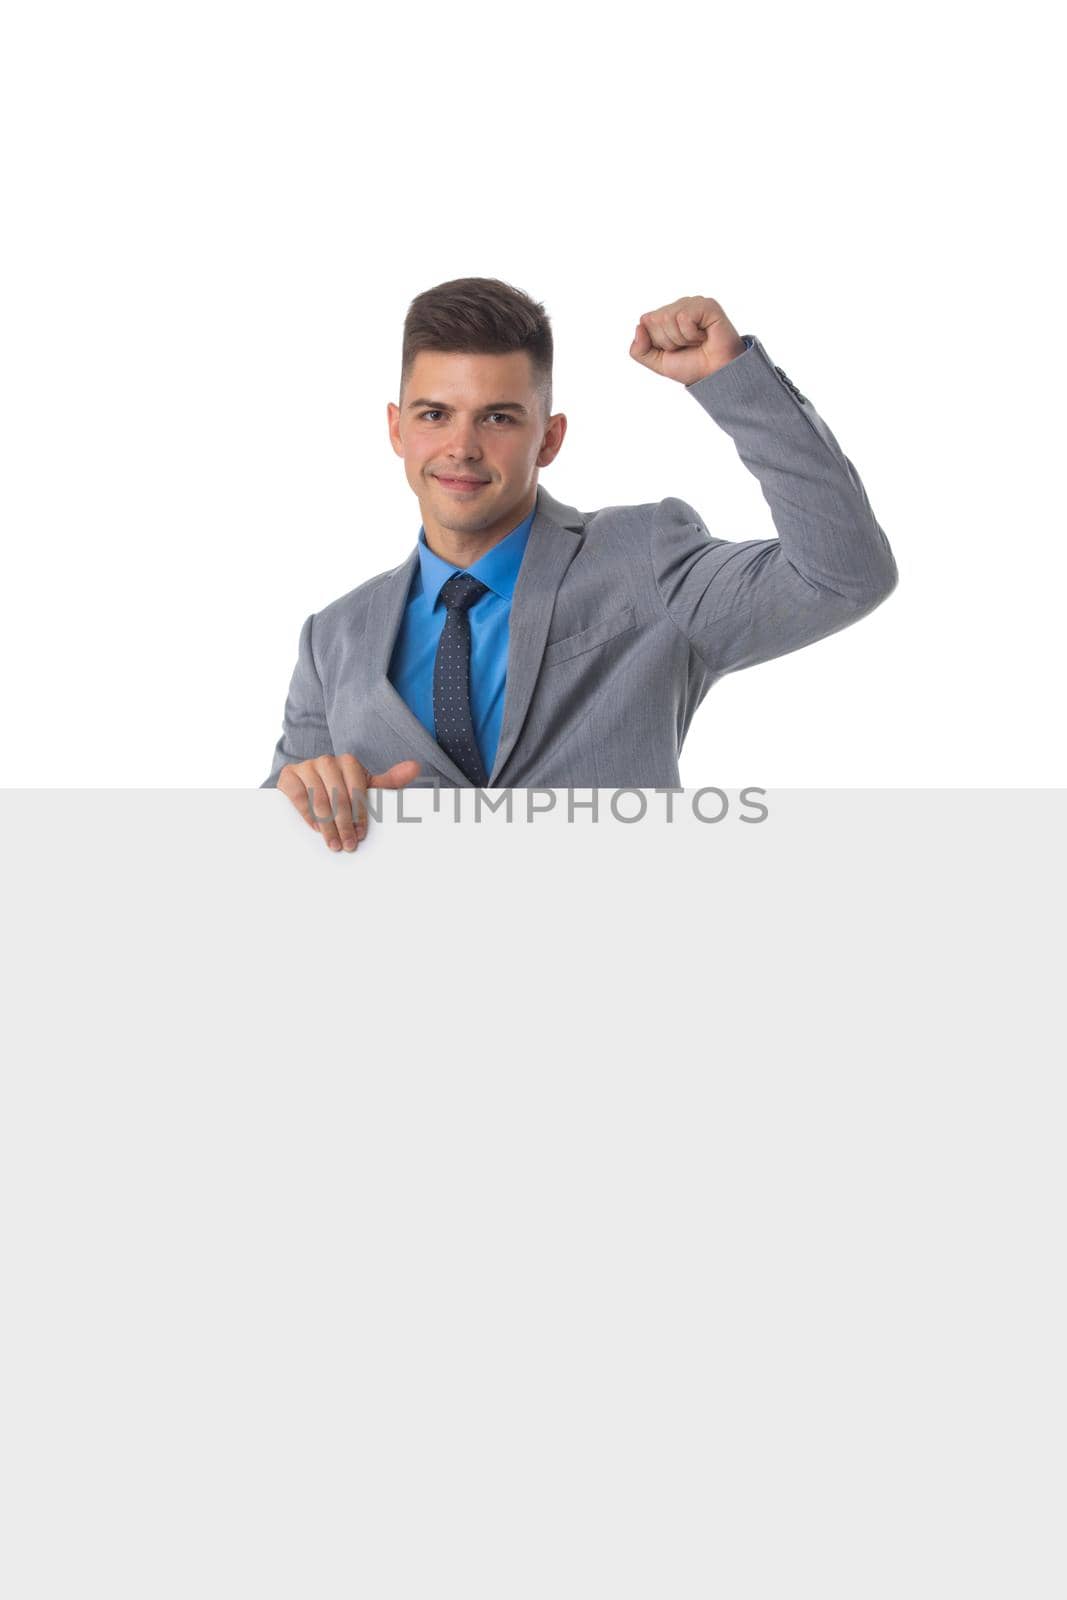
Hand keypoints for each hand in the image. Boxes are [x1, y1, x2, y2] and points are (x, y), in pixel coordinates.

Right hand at [278, 753, 421, 852]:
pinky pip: (298, 795)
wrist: (306, 786)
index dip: (360, 813)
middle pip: (338, 795)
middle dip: (344, 823)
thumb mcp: (364, 787)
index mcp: (348, 762)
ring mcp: (306, 767)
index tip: (361, 834)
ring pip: (319, 798)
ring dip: (327, 824)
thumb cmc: (341, 789)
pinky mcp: (288, 776)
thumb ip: (389, 781)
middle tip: (348, 845)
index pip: (356, 788)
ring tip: (333, 843)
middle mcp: (326, 760)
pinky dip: (307, 813)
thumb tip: (415, 766)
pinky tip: (314, 828)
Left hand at [629, 296, 745, 384]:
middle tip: (686, 346)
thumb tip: (639, 326)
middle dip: (668, 341)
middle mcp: (678, 307)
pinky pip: (683, 317)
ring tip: (696, 341)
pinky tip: (703, 336)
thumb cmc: (692, 366)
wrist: (715, 374)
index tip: (674, 349)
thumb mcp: (658, 363)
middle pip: (654, 319)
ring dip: (680, 339)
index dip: (656, 341)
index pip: (645, 320)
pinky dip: (691, 334)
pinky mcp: (706, 305)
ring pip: (667, 317)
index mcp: (666, 317)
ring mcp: (693, 303)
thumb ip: (639, 350)